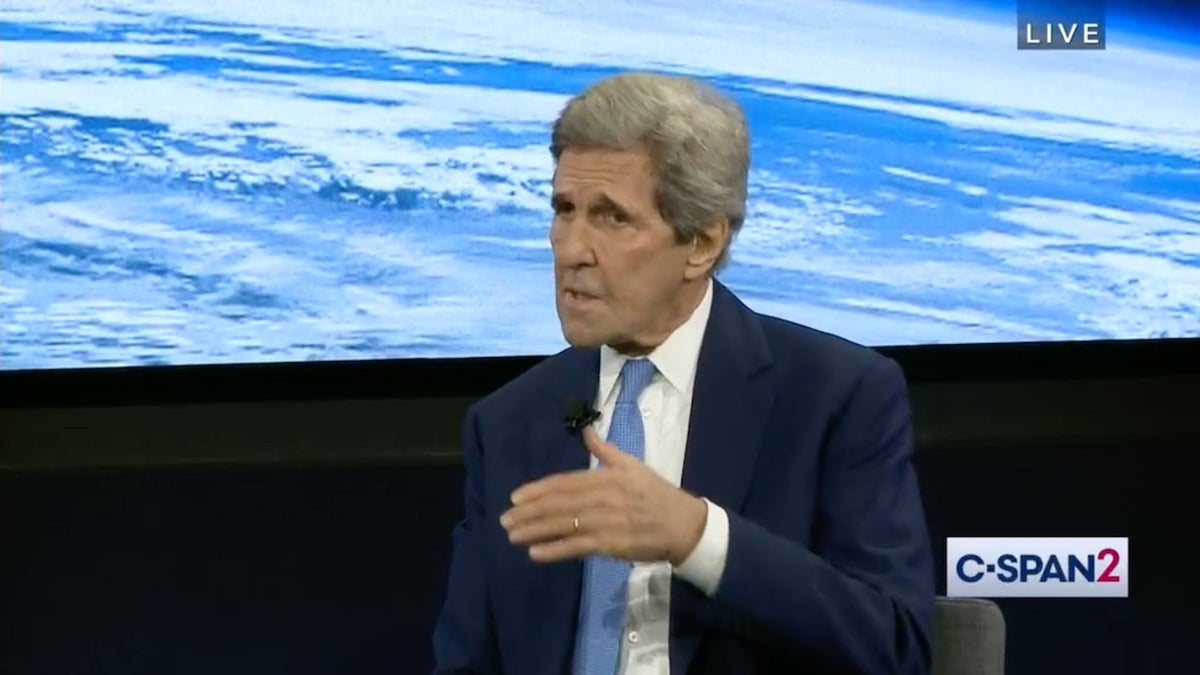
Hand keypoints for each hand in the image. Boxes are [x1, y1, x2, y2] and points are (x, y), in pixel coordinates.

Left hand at [501, 426, 707, 564]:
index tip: (515, 497)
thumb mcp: (632, 465)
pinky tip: (535, 554)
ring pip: (563, 525)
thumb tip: (587, 430)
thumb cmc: (656, 494)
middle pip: (558, 503)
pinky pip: (577, 547)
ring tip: (512, 536)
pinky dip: (555, 550)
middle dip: (529, 512)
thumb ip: (606, 450)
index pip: (564, 482)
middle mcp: (602, 496)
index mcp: (605, 476)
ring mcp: (606, 521)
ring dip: (535, 530)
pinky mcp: (611, 544)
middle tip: (505, 519)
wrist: (683, 524)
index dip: (538, 489)